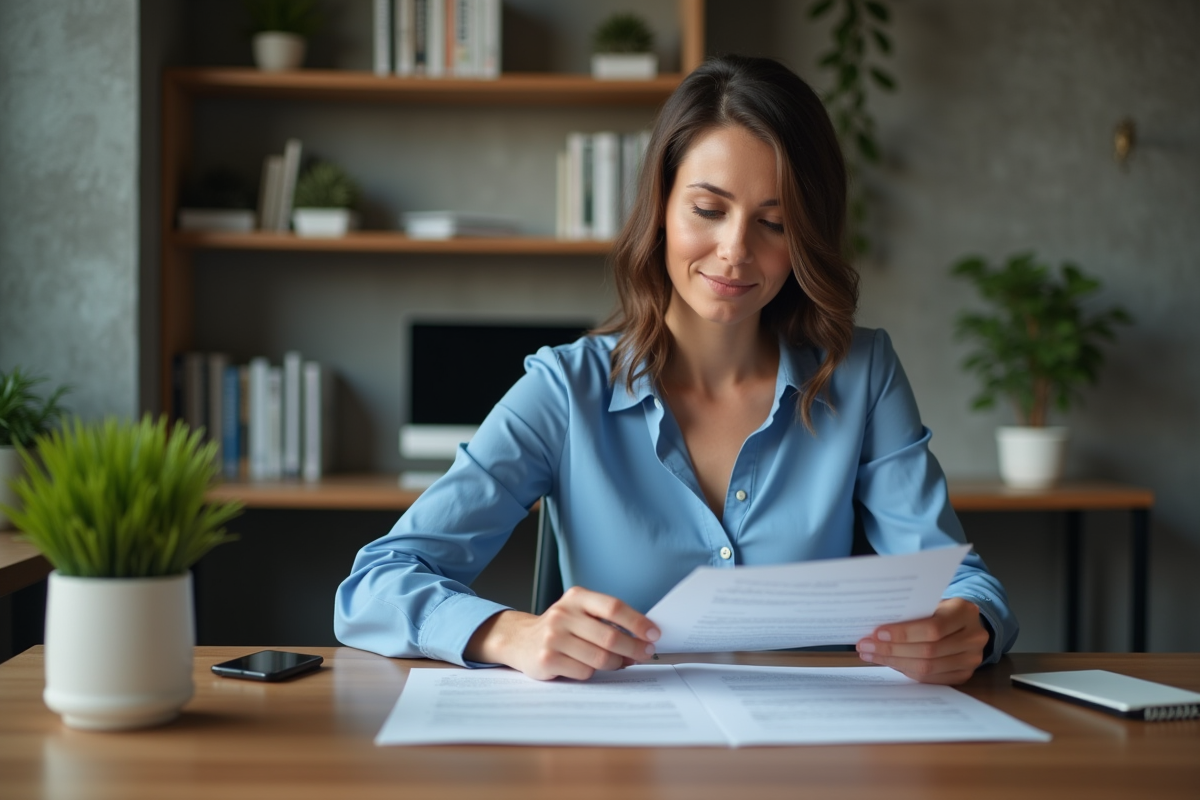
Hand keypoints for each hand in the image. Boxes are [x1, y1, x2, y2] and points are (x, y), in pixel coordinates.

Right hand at [464, 586, 659, 680]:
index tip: (653, 634)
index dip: (637, 622)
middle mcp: (563, 614)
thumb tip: (643, 637)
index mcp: (577, 597)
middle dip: (634, 648)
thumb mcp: (580, 612)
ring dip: (616, 663)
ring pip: (599, 658)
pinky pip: (584, 671)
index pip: (613, 607)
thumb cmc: (561, 627)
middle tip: (645, 654)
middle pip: (609, 636)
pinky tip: (590, 666)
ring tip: (620, 662)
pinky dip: (593, 672)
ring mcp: (553, 637)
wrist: (520, 639)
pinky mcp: (547, 659)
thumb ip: (607, 620)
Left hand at [855, 598, 988, 684]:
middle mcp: (974, 637)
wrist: (966, 622)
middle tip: (866, 647)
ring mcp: (972, 659)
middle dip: (892, 650)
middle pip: (928, 651)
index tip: (877, 633)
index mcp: (964, 612)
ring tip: (872, 655)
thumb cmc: (941, 609)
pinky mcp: (964, 674)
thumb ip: (911, 613)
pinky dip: (907, 670)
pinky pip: (930, 678)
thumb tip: (875, 629)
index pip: (933, 628)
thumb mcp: (931, 602)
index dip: (903, 634)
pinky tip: (889, 662)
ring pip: (928, 668)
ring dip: (894, 662)